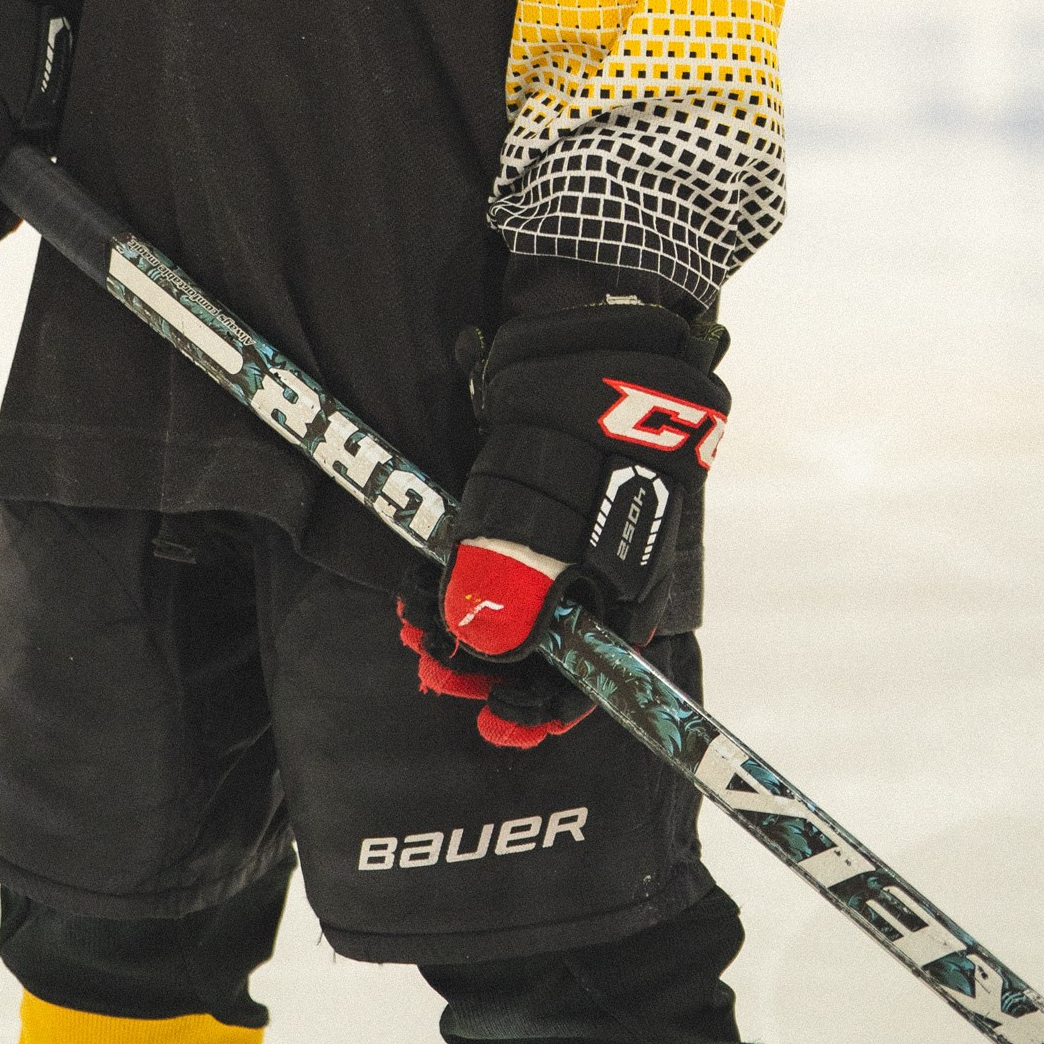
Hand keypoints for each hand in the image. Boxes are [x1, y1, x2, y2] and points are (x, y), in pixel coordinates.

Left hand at [398, 298, 727, 746]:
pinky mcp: (540, 503)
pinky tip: (423, 586)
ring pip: (519, 603)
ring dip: (468, 624)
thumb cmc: (585, 412)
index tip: (490, 715)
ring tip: (416, 632)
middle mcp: (604, 569)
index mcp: (627, 582)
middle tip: (432, 668)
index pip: (589, 671)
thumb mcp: (542, 495)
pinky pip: (505, 559)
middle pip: (547, 642)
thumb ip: (513, 571)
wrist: (595, 327)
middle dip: (488, 663)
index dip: (538, 703)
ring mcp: (572, 535)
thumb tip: (486, 638)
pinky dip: (467, 577)